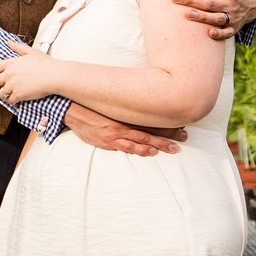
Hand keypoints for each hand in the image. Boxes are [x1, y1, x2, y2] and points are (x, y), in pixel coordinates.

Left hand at [0, 39, 39, 109]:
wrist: (54, 76)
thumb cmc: (46, 64)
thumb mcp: (31, 52)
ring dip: (3, 96)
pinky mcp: (19, 95)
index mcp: (11, 63)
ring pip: (1, 94)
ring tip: (8, 97)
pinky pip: (10, 101)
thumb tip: (8, 41)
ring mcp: (13, 85)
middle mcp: (9, 74)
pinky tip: (16, 101)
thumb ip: (18, 47)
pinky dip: (12, 102)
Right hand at [64, 98, 180, 156]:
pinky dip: (141, 149)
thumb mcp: (108, 103)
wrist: (71, 110)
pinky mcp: (108, 141)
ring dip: (159, 144)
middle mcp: (123, 121)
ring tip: (174, 148)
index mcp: (124, 111)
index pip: (150, 116)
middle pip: (151, 128)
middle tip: (185, 137)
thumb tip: (140, 105)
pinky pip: (127, 147)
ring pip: (142, 139)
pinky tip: (151, 152)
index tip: (181, 122)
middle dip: (168, 133)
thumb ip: (123, 106)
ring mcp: (116, 133)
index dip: (166, 121)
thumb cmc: (91, 106)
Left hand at [171, 0, 255, 36]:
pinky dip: (219, 34)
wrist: (255, 3)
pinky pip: (227, 33)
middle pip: (209, 2)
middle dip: (192, 0)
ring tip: (187, 14)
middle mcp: (230, 4)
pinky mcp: (234, 28)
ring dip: (202, 17)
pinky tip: (209, 33)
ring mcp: (233, 17)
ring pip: (216, 18)